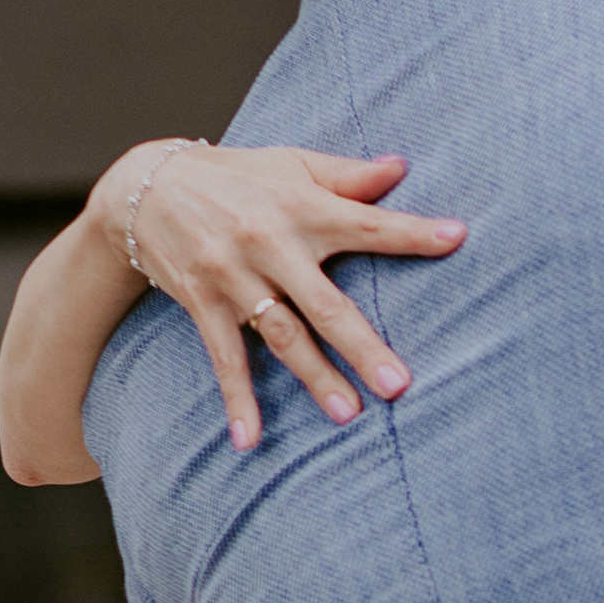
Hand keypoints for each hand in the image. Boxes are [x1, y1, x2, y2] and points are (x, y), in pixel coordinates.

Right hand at [93, 142, 464, 453]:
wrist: (147, 186)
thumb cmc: (237, 176)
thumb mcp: (291, 164)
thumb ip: (348, 175)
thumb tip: (403, 168)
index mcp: (302, 207)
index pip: (367, 222)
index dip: (411, 232)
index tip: (457, 238)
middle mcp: (270, 245)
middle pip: (325, 302)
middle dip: (362, 345)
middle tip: (398, 385)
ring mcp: (235, 278)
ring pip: (283, 336)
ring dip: (315, 377)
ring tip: (348, 415)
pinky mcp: (203, 303)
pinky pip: (224, 357)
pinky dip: (236, 399)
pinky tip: (249, 439)